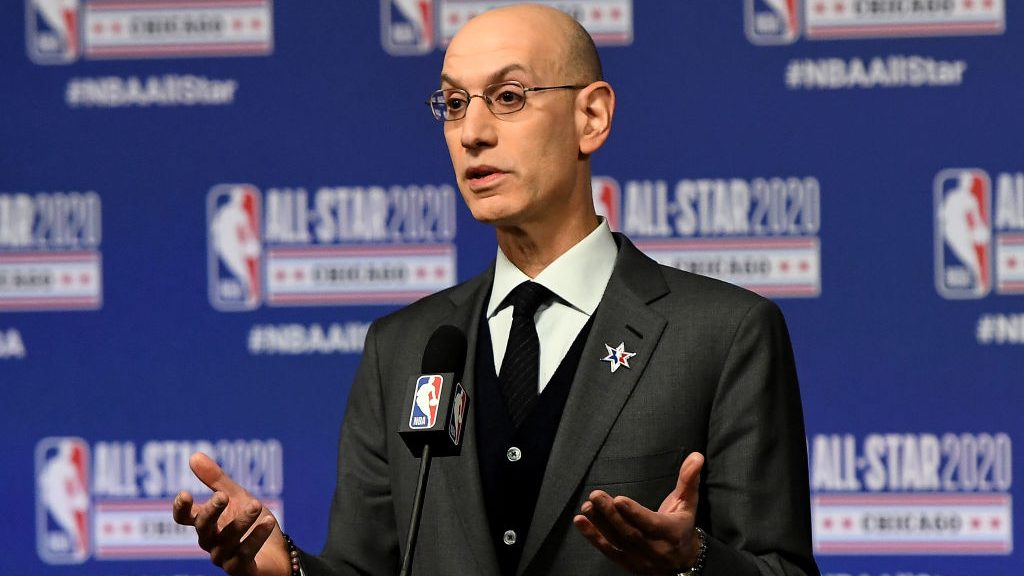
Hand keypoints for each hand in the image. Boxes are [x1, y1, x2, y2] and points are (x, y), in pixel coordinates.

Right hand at [172, 452, 290, 575]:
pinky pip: (245, 553)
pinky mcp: (241, 569)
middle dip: (211, 512)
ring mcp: (225, 557)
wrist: (279, 550)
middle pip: (203, 528)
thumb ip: (216, 480)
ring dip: (241, 521)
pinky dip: (256, 536)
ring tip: (256, 505)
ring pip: (227, 539)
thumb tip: (193, 456)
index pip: (184, 518)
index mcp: (208, 523)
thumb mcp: (237, 497)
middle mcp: (212, 541)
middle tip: (223, 496)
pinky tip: (267, 521)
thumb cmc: (253, 522)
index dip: (181, 508)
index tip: (185, 494)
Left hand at [573, 452, 704, 574]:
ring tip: (587, 507)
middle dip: (611, 514)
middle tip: (595, 496)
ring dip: (600, 524)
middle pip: (630, 532)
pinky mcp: (628, 563)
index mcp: (672, 533)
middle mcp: (655, 549)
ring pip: (617, 542)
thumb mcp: (689, 503)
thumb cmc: (683, 526)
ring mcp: (640, 558)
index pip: (651, 524)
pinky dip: (593, 537)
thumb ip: (689, 479)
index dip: (635, 513)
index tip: (619, 499)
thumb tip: (696, 456)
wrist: (683, 564)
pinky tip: (580, 522)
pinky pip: (608, 551)